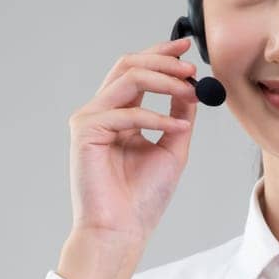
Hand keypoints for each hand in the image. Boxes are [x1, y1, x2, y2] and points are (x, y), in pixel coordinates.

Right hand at [67, 37, 199, 245]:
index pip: (136, 71)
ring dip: (165, 80)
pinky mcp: (85, 132)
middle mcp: (101, 112)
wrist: (122, 231)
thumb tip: (193, 85)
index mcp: (119, 114)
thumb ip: (179, 114)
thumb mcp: (172, 147)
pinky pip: (127, 112)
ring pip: (128, 77)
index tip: (187, 47)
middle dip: (163, 59)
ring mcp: (90, 120)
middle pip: (128, 64)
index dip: (161, 53)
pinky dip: (157, 117)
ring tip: (192, 91)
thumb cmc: (143, 198)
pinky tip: (178, 129)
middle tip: (191, 67)